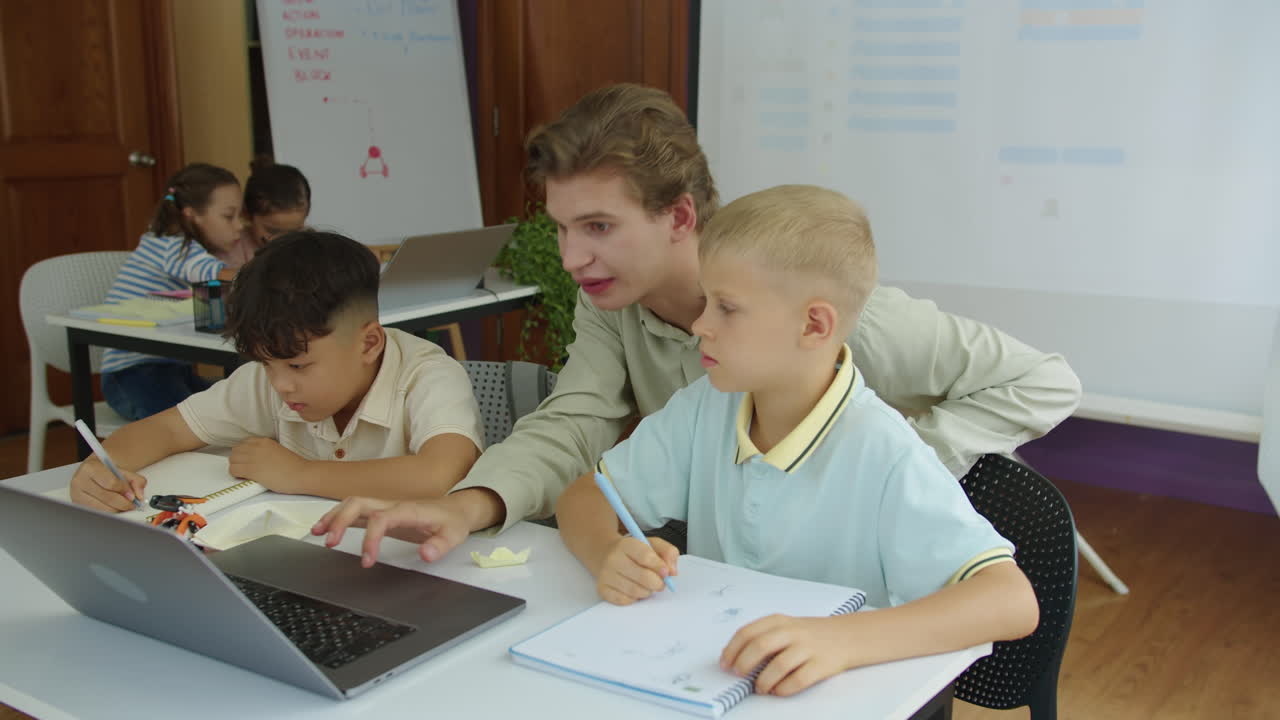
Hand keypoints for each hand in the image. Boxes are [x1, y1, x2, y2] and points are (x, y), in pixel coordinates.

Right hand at [70, 457, 147, 512]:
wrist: (92, 470)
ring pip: (102, 508)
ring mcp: (76, 494)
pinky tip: (114, 508)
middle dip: (123, 503)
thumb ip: (135, 480)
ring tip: (124, 506)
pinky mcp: (77, 505)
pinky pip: (97, 513)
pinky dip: (109, 512)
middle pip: (106, 497)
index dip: (124, 491)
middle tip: (132, 504)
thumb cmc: (106, 470)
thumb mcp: (122, 469)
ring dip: (117, 510)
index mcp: (90, 468)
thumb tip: (140, 496)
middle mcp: (79, 481)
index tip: (133, 496)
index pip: (111, 483)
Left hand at [229, 437, 306, 491]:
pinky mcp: (252, 470)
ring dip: (236, 466)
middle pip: (236, 450)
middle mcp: (257, 447)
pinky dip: (235, 474)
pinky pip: (233, 470)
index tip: (247, 459)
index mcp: (264, 441)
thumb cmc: (294, 466)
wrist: (301, 474)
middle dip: (238, 459)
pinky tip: (242, 477)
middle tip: (244, 467)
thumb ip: (266, 452)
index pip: (244, 443)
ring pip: (232, 459)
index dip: (243, 452)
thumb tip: (258, 459)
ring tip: (243, 473)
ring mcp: (254, 458)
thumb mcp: (278, 451)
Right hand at [312, 495, 472, 567]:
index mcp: (408, 510)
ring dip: (334, 516)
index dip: (371, 538)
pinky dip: (338, 516)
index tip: (367, 561)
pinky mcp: (382, 512)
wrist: (457, 508)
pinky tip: (325, 528)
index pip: (381, 518)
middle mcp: (392, 505)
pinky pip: (355, 510)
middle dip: (341, 520)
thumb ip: (440, 545)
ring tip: (317, 533)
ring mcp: (385, 506)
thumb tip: (426, 554)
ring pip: (353, 504)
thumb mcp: (454, 535)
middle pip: (359, 503)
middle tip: (330, 543)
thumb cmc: (453, 521)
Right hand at [595, 536, 678, 604]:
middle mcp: (613, 559)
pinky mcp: (603, 589)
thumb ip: (668, 552)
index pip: (646, 557)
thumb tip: (672, 572)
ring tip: (646, 585)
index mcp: (627, 545)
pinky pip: (625, 601)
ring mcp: (606, 575)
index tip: (666, 572)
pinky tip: (634, 589)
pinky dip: (634, 598)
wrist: (606, 555)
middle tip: (660, 582)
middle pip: (643, 577)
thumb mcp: (652, 544)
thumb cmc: (634, 552)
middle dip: (657, 583)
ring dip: (647, 591)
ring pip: (635, 591)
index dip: (659, 566)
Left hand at [720, 615, 853, 695]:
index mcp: (779, 621)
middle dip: (744, 663)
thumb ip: (763, 637)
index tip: (725, 663)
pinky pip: (798, 680)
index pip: (747, 632)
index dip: (732, 649)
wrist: (847, 636)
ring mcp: (808, 648)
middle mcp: (792, 632)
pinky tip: (778, 691)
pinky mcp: (821, 665)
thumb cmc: (810, 634)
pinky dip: (783, 689)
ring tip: (760, 688)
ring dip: (764, 680)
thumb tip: (735, 658)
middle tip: (738, 675)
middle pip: (760, 645)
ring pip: (778, 665)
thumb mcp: (786, 627)